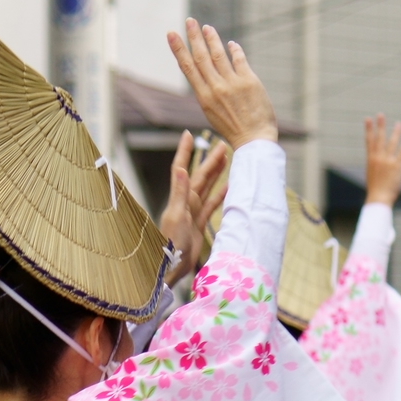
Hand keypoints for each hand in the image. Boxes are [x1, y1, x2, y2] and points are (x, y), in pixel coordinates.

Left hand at [157, 130, 228, 270]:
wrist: (172, 266)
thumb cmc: (171, 243)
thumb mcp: (176, 216)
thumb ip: (180, 192)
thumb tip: (180, 169)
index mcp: (180, 197)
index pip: (181, 168)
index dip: (184, 151)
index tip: (187, 134)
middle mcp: (186, 202)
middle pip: (200, 176)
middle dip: (210, 159)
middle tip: (222, 144)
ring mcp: (193, 212)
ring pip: (207, 187)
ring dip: (216, 173)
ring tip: (226, 159)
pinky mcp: (199, 222)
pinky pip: (212, 204)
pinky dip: (220, 194)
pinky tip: (229, 185)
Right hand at [166, 19, 277, 150]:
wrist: (253, 139)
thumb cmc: (233, 128)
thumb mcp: (213, 113)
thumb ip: (210, 92)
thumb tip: (208, 74)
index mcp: (203, 97)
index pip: (188, 68)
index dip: (179, 49)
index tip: (172, 35)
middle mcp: (215, 88)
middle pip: (201, 57)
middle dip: (193, 37)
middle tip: (188, 21)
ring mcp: (232, 84)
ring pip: (219, 55)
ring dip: (212, 39)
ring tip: (206, 26)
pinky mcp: (249, 81)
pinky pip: (240, 60)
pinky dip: (235, 50)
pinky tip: (231, 43)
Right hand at [363, 114, 400, 207]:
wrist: (378, 197)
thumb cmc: (375, 189)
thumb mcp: (372, 174)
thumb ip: (377, 164)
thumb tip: (380, 161)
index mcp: (370, 159)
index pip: (369, 141)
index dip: (368, 129)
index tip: (367, 119)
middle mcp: (378, 158)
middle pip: (379, 139)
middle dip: (379, 126)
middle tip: (380, 115)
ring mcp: (387, 161)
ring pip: (391, 143)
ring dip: (395, 132)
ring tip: (398, 124)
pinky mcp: (396, 166)